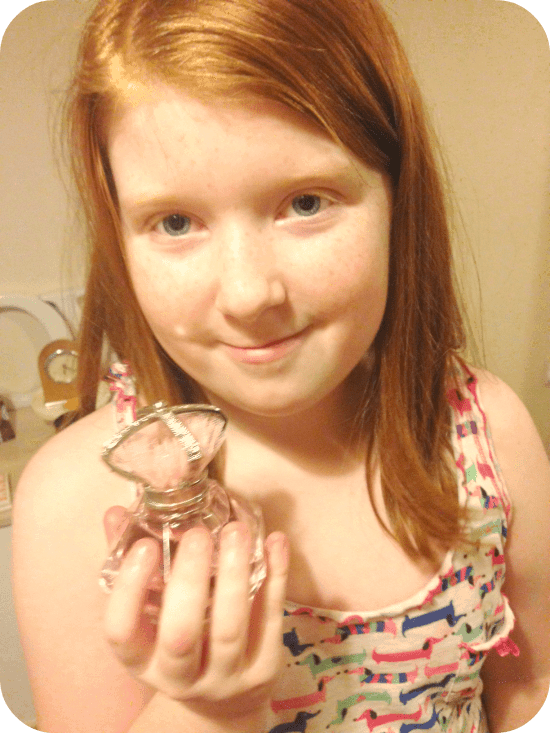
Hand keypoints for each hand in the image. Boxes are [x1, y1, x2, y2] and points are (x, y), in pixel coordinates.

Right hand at [102, 507, 288, 716]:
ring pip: (229, 629)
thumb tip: (116, 513)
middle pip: (181, 634)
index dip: (130, 589)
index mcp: (141, 659)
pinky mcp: (263, 669)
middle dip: (190, 580)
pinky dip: (275, 577)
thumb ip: (131, 564)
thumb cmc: (177, 637)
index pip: (122, 630)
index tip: (146, 545)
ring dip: (235, 575)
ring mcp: (224, 678)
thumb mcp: (149, 612)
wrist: (222, 700)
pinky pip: (270, 620)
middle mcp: (179, 676)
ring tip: (237, 530)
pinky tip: (275, 542)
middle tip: (197, 533)